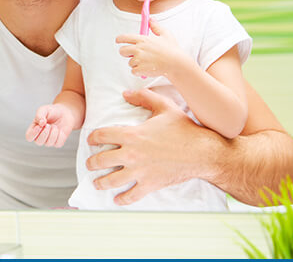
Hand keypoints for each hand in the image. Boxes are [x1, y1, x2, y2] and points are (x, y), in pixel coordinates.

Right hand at [25, 104, 75, 146]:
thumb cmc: (51, 111)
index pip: (29, 137)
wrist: (64, 112)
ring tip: (55, 126)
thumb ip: (40, 115)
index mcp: (34, 129)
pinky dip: (60, 136)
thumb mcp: (44, 109)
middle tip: (48, 125)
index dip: (33, 134)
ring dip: (53, 134)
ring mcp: (49, 140)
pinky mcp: (58, 142)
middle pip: (38, 142)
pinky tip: (61, 130)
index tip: (39, 126)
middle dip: (44, 133)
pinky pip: (58, 144)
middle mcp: (40, 136)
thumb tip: (41, 123)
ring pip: (48, 143)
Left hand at [85, 88, 205, 204]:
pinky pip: (131, 195)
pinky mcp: (150, 184)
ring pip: (111, 180)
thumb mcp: (164, 106)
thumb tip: (125, 93)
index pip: (102, 135)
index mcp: (131, 134)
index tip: (91, 140)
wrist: (202, 152)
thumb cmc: (184, 129)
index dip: (92, 137)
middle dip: (92, 162)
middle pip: (101, 160)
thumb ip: (143, 97)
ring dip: (101, 182)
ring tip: (97, 182)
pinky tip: (117, 199)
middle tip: (90, 163)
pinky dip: (122, 199)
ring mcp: (139, 171)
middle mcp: (131, 154)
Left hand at [116, 20, 187, 77]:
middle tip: (134, 55)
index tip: (118, 41)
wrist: (176, 64)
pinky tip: (148, 69)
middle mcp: (139, 49)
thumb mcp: (166, 35)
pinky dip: (139, 72)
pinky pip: (134, 71)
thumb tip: (151, 19)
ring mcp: (139, 59)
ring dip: (136, 64)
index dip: (119, 39)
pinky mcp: (140, 69)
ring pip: (130, 62)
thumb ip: (156, 27)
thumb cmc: (172, 50)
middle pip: (122, 51)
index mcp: (143, 40)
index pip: (124, 38)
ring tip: (148, 63)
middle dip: (126, 53)